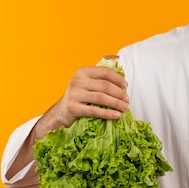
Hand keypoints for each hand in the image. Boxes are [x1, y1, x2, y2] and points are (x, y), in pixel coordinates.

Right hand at [5, 66, 129, 180]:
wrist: (61, 113)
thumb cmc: (79, 98)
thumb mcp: (87, 85)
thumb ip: (100, 81)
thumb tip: (123, 84)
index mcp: (82, 72)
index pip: (104, 72)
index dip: (117, 79)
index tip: (126, 86)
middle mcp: (77, 81)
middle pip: (104, 85)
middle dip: (119, 93)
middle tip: (127, 100)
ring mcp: (74, 94)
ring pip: (101, 97)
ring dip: (116, 103)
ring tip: (125, 108)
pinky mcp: (72, 108)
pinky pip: (94, 110)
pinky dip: (107, 113)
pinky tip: (116, 116)